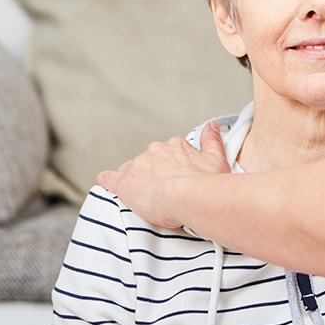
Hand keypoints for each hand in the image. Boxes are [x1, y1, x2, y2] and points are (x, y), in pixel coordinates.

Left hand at [96, 122, 229, 228]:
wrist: (191, 196)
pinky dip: (107, 182)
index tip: (174, 179)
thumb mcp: (216, 159)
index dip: (169, 167)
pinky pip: (108, 178)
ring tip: (143, 198)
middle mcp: (155, 150)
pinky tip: (107, 187)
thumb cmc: (207, 182)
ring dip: (135, 180)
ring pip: (130, 170)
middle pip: (148, 161)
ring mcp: (138, 165)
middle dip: (151, 174)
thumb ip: (211, 140)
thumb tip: (211, 126)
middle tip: (161, 192)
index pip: (166, 153)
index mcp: (175, 146)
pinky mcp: (124, 182)